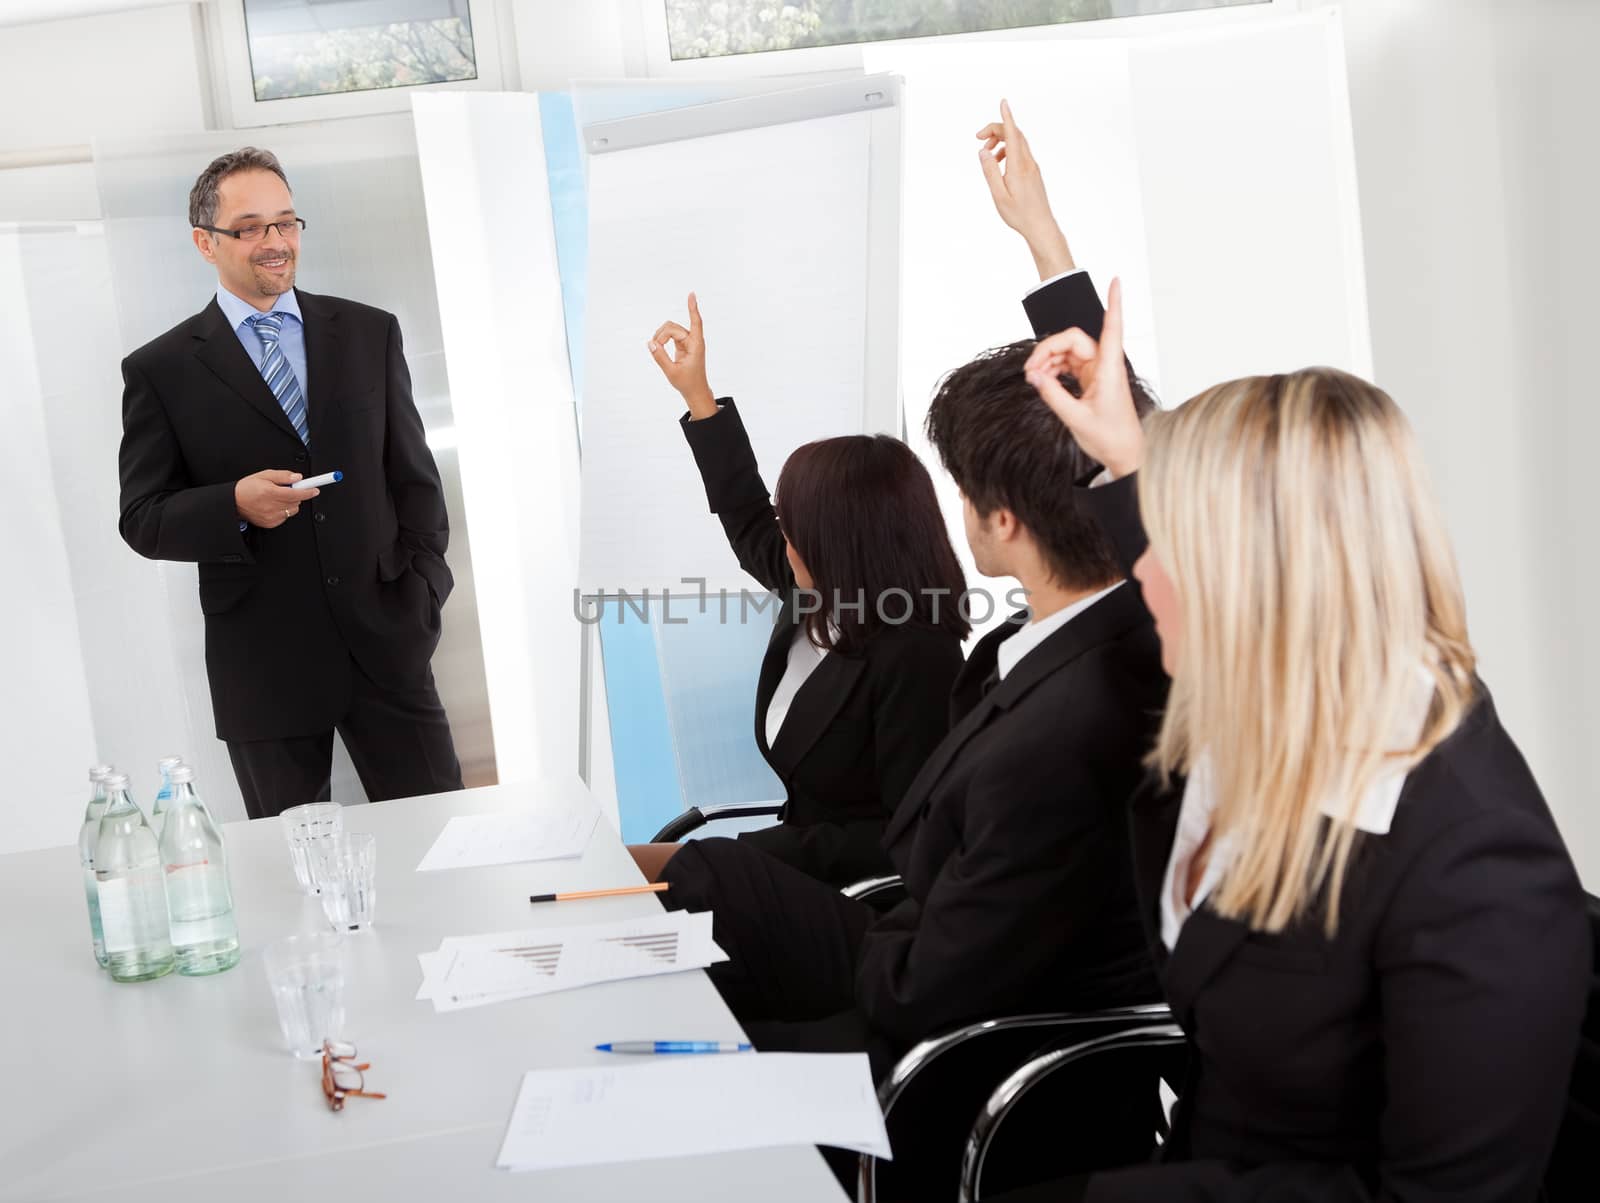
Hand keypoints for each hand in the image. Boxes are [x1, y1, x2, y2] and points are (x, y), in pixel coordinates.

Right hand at [234, 469, 318, 528]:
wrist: (234, 502)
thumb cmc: (247, 488)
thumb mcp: (264, 475)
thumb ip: (283, 476)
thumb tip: (297, 477)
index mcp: (271, 492)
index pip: (296, 493)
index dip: (308, 491)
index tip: (315, 489)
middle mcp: (272, 506)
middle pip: (296, 501)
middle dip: (296, 494)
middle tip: (286, 489)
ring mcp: (272, 516)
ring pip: (292, 510)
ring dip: (290, 503)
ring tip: (278, 497)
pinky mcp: (270, 523)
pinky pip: (285, 517)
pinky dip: (284, 511)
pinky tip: (273, 505)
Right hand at [648, 292, 717, 418]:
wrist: (694, 390)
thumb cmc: (687, 382)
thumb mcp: (671, 372)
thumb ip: (660, 357)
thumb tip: (650, 343)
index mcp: (695, 345)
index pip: (695, 323)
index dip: (692, 308)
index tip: (692, 294)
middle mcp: (693, 340)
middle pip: (672, 327)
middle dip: (661, 335)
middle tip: (655, 349)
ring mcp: (687, 341)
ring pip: (669, 329)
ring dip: (660, 337)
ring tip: (656, 350)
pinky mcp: (682, 343)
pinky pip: (669, 334)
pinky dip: (661, 339)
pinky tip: (657, 344)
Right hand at [977, 99, 1074, 279]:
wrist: (1040, 225)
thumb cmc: (1018, 214)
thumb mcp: (998, 195)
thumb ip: (990, 171)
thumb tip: (983, 151)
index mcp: (1018, 166)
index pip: (1012, 134)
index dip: (1006, 117)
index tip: (1003, 102)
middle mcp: (1028, 162)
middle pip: (1014, 134)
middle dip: (996, 129)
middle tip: (978, 138)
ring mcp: (1032, 166)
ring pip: (1017, 143)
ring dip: (1001, 141)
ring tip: (987, 154)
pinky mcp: (1033, 172)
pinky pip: (1020, 153)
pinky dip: (1007, 151)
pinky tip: (998, 163)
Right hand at [1024, 278, 1144, 477]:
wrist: (1123, 455)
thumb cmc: (1110, 438)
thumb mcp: (1076, 418)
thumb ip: (1052, 395)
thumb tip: (1033, 376)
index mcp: (1109, 370)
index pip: (1112, 328)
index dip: (1114, 303)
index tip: (1116, 280)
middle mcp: (1105, 365)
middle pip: (1073, 339)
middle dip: (1048, 349)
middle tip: (1030, 371)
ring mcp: (1097, 371)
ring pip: (1067, 352)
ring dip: (1048, 361)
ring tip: (1033, 379)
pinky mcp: (1091, 379)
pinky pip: (1068, 365)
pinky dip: (1053, 370)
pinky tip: (1043, 381)